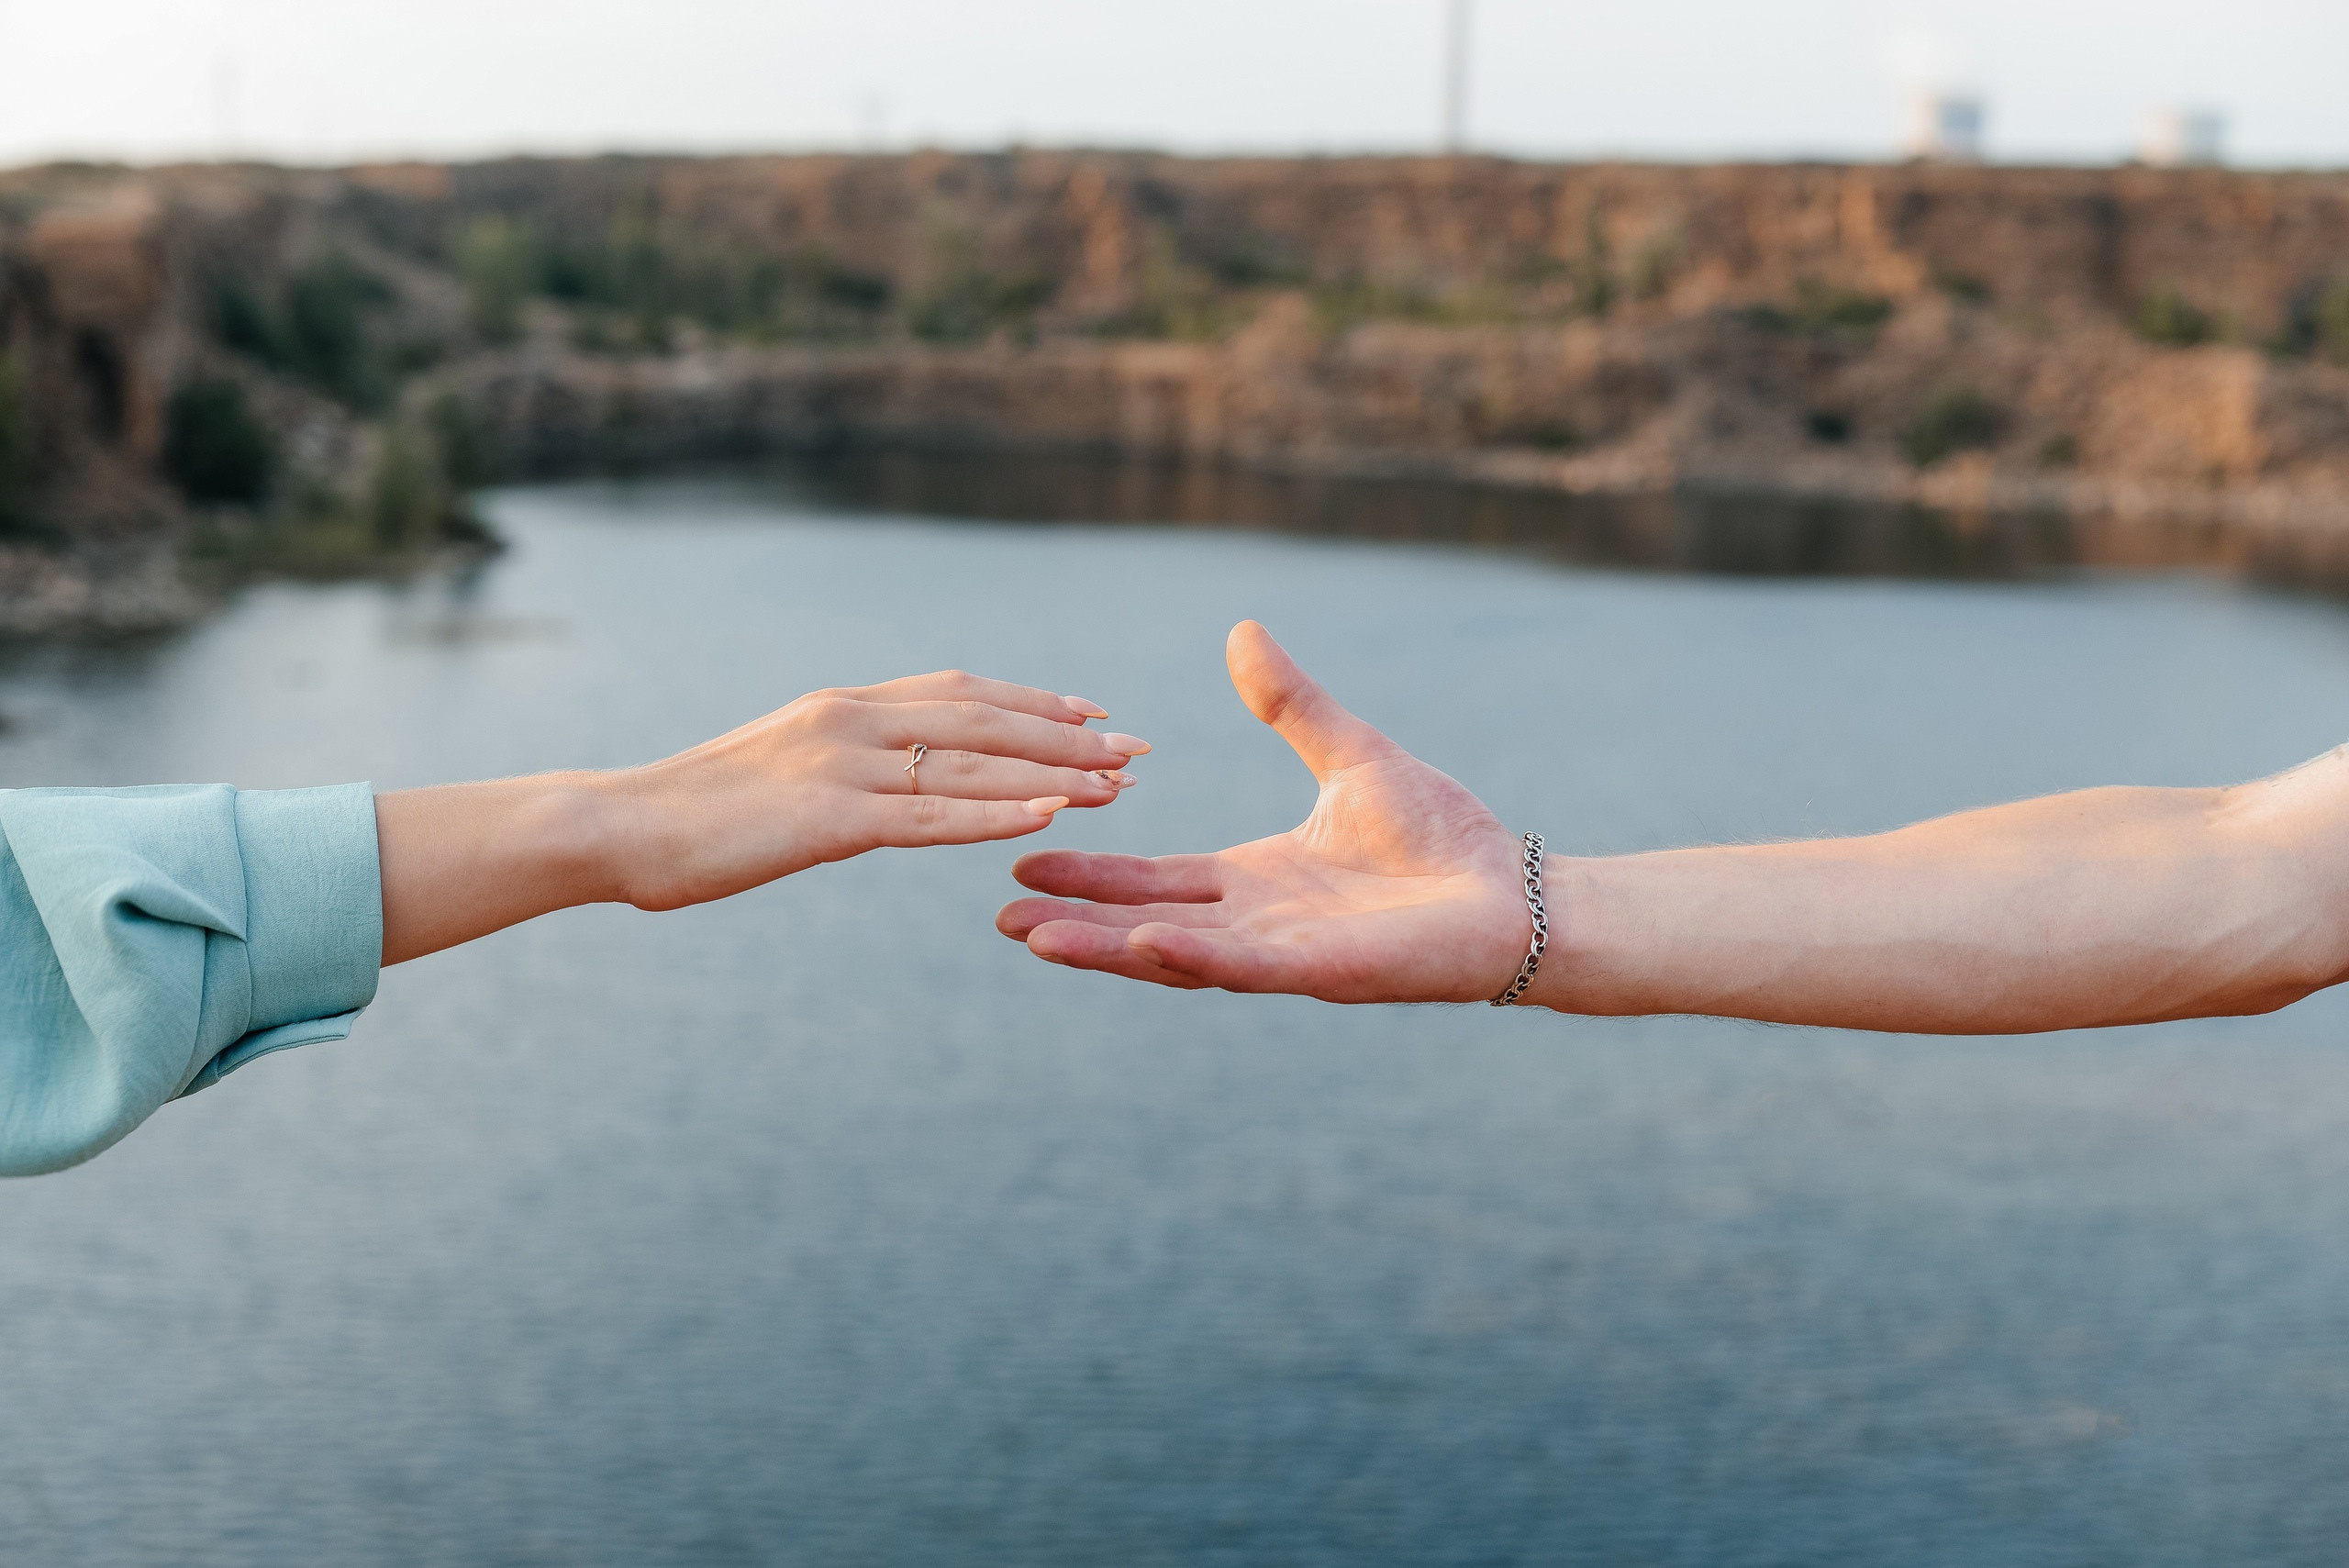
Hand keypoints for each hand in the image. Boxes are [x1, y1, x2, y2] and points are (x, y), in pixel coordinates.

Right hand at [607, 670, 1149, 910]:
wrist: (618, 825)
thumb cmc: (695, 810)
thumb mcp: (781, 768)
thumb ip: (841, 763)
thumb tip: (887, 775)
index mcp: (842, 704)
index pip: (960, 692)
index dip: (1034, 702)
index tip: (1093, 713)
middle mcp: (851, 719)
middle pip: (986, 721)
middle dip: (1068, 735)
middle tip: (1138, 750)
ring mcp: (841, 766)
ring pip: (973, 767)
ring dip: (1054, 774)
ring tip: (1120, 786)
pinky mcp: (828, 820)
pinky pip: (931, 817)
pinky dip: (998, 815)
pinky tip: (1052, 817)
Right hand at [997, 622, 1529, 1002]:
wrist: (1514, 894)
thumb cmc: (1443, 836)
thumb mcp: (1349, 755)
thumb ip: (1291, 704)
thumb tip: (1241, 633)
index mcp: (1257, 881)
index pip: (1158, 879)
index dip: (1092, 875)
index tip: (1023, 863)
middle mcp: (1259, 924)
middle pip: (1146, 923)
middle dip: (1075, 923)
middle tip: (1001, 918)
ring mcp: (1285, 954)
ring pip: (1176, 954)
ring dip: (1107, 950)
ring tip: (1037, 941)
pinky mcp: (1322, 971)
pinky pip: (1243, 966)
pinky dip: (1189, 957)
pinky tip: (1139, 944)